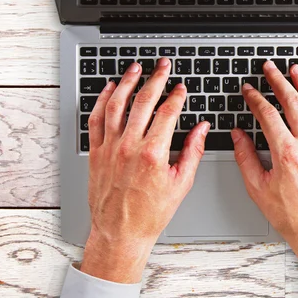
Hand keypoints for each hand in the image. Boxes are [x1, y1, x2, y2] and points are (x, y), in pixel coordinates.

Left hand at [81, 58, 210, 282]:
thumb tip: (202, 129)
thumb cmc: (150, 213)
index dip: (176, 96)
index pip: (167, 113)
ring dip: (127, 82)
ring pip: (116, 105)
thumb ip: (193, 151)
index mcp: (153, 154)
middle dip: (156, 78)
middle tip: (162, 65)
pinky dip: (102, 101)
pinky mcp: (96, 153)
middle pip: (143, 101)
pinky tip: (109, 89)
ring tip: (135, 68)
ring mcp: (110, 148)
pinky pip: (96, 120)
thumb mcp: (181, 184)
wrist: (120, 232)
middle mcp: (129, 147)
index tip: (181, 88)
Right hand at [231, 60, 297, 279]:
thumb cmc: (291, 216)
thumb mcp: (258, 189)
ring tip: (294, 70)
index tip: (248, 90)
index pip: (267, 115)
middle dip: (278, 81)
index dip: (255, 98)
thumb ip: (245, 158)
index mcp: (286, 154)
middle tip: (270, 68)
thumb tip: (238, 135)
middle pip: (293, 102)